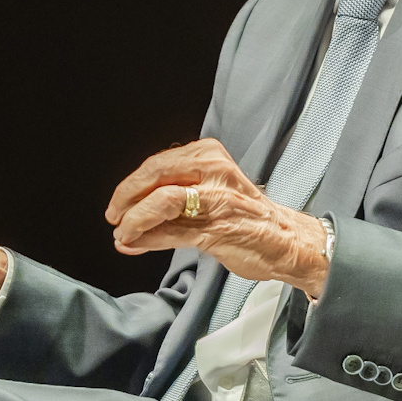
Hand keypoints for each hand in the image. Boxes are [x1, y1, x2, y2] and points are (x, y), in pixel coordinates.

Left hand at [107, 139, 331, 296]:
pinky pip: (172, 231)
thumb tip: (132, 212)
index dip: (132, 184)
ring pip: (160, 201)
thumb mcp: (211, 190)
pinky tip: (133, 245)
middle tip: (113, 216)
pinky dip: (146, 238)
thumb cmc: (246, 216)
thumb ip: (175, 194)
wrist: (287, 241)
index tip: (118, 202)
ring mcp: (215, 198)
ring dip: (133, 220)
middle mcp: (213, 170)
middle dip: (126, 197)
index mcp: (209, 155)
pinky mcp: (217, 227)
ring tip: (122, 234)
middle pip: (155, 174)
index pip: (158, 162)